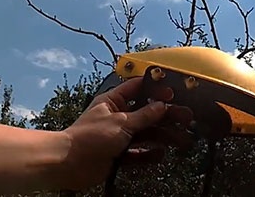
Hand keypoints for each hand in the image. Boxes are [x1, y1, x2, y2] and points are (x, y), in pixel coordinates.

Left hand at [57, 77, 192, 190]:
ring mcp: (118, 136)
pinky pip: (139, 153)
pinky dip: (150, 153)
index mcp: (113, 101)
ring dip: (164, 136)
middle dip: (167, 116)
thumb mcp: (122, 122)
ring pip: (146, 133)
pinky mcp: (118, 154)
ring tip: (183, 140)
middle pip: (147, 113)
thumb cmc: (88, 137)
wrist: (68, 164)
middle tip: (186, 118)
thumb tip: (161, 106)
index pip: (138, 89)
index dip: (156, 90)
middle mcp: (117, 116)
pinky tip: (162, 153)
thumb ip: (144, 115)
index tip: (173, 93)